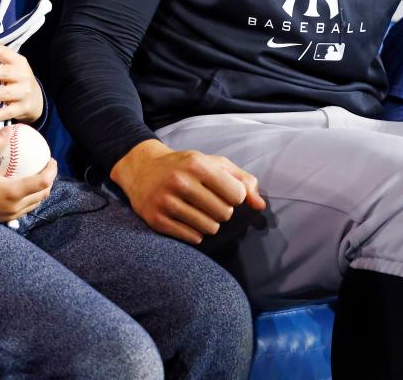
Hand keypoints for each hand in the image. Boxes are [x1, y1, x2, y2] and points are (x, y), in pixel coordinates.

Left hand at [0, 36, 44, 123]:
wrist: (37, 101)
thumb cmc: (18, 81)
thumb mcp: (14, 67)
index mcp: (19, 63)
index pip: (5, 53)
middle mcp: (23, 76)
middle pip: (3, 73)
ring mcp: (23, 93)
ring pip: (3, 93)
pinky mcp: (22, 108)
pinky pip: (6, 112)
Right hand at [0, 127, 57, 221]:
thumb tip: (11, 129)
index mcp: (12, 192)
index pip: (43, 182)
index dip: (52, 170)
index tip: (51, 159)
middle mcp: (14, 207)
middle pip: (43, 194)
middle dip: (50, 180)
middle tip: (46, 165)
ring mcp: (9, 216)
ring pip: (34, 204)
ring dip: (41, 190)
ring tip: (38, 175)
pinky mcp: (3, 219)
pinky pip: (24, 209)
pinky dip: (29, 198)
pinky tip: (23, 187)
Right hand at [111, 139, 266, 244]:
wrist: (142, 169)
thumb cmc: (185, 166)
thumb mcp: (213, 163)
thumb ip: (242, 180)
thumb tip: (260, 206)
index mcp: (197, 164)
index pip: (236, 194)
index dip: (236, 197)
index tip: (227, 193)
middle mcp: (180, 181)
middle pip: (224, 213)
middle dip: (222, 211)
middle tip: (210, 203)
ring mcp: (166, 202)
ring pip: (209, 228)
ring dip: (210, 224)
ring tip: (199, 212)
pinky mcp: (156, 220)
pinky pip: (192, 237)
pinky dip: (195, 233)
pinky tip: (187, 220)